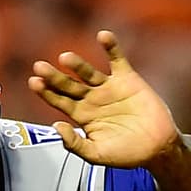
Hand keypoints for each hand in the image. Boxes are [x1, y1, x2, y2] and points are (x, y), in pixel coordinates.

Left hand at [29, 30, 179, 167]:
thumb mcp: (96, 155)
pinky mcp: (127, 79)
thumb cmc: (126, 154)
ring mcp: (108, 87)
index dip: (46, 92)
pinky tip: (103, 36)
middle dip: (54, 77)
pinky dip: (111, 47)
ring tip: (65, 58)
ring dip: (77, 64)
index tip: (34, 83)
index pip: (59, 101)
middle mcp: (91, 98)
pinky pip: (117, 59)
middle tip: (40, 67)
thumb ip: (75, 144)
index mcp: (81, 115)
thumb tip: (57, 126)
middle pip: (69, 85)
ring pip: (89, 72)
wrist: (156, 148)